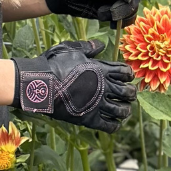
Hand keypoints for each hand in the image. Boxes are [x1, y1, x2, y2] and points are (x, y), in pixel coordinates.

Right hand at [12, 40, 136, 132]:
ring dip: (125, 110)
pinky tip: (114, 123)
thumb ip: (88, 47)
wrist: (39, 84)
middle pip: (128, 92)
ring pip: (122, 110)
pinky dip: (115, 125)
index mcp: (101, 69)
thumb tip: (102, 45)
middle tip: (129, 95)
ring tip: (124, 110)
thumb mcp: (71, 49)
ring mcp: (97, 104)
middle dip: (131, 94)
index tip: (127, 77)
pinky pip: (109, 125)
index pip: (125, 72)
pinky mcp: (88, 119)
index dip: (129, 75)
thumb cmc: (52, 64)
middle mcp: (103, 87)